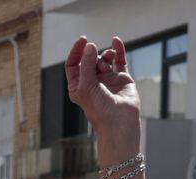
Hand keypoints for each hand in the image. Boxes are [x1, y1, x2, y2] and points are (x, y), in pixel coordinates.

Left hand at [66, 37, 140, 151]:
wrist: (119, 121)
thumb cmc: (99, 109)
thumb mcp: (86, 86)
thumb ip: (87, 65)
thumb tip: (89, 45)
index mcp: (78, 86)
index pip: (73, 64)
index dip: (77, 51)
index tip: (83, 40)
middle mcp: (91, 82)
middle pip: (89, 59)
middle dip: (93, 56)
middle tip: (98, 60)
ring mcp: (107, 79)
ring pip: (104, 59)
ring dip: (105, 55)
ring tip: (107, 60)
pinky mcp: (121, 78)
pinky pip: (119, 60)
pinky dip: (118, 50)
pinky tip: (116, 40)